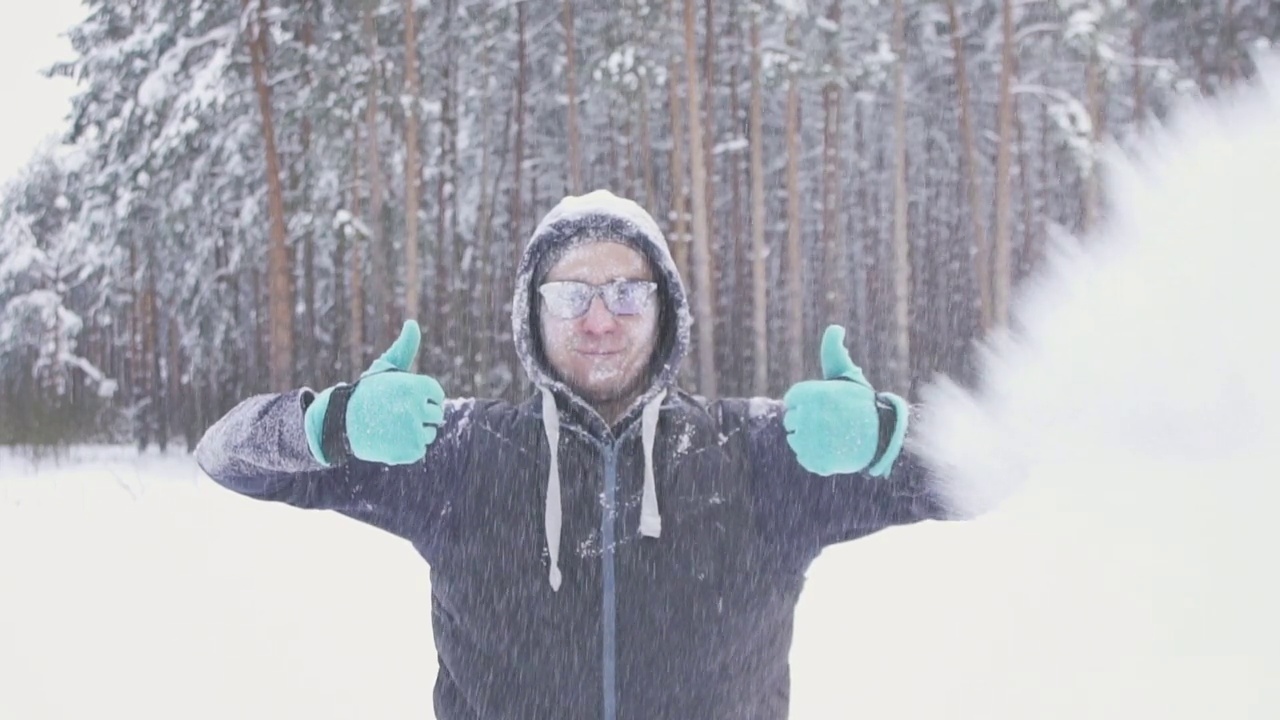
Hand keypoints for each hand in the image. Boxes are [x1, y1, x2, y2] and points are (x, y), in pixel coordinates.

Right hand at [304, 320, 445, 465]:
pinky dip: (407, 448)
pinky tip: (390, 440)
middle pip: (436, 414)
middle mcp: (416, 407)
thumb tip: (412, 323)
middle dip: (419, 414)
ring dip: (414, 432)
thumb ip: (404, 348)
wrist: (342, 422)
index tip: (403, 399)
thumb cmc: (367, 393)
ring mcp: (413, 430)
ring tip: (392, 426)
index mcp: (415, 386)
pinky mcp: (410, 450)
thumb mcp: (385, 367)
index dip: (421, 397)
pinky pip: (420, 449)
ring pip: (430, 433)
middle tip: (395, 414)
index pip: (436, 394)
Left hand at [782, 325, 907, 476]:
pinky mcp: (818, 463)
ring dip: (809, 439)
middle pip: (790, 420)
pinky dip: (816, 457)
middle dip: (807, 420)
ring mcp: (813, 442)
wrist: (883, 436)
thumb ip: (834, 353)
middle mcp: (811, 417)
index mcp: (814, 394)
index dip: (806, 402)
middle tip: (830, 421)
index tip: (825, 405)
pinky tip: (833, 449)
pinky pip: (804, 459)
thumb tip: (835, 328)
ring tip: (832, 435)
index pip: (792, 399)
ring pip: (795, 440)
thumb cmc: (862, 404)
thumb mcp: (848, 376)